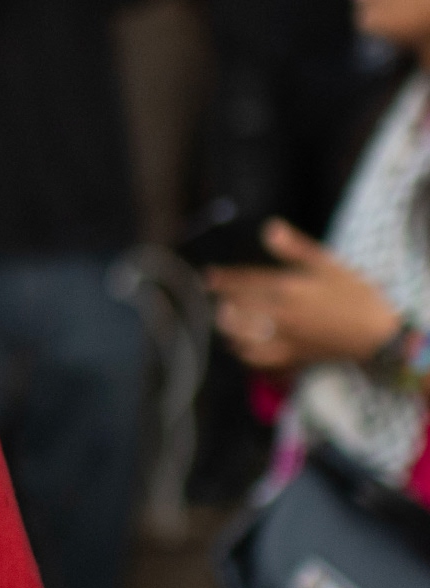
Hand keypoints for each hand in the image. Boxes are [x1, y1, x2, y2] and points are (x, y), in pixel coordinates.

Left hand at [207, 219, 401, 370]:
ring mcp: (286, 338)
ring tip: (224, 318)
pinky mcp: (293, 357)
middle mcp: (283, 315)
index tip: (209, 277)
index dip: (225, 279)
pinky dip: (244, 353)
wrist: (377, 333)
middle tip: (215, 297)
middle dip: (224, 302)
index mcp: (290, 289)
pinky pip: (259, 359)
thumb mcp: (328, 265)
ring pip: (244, 335)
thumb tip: (269, 228)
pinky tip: (239, 346)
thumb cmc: (355, 294)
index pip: (247, 282)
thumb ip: (296, 248)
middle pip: (241, 309)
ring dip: (229, 326)